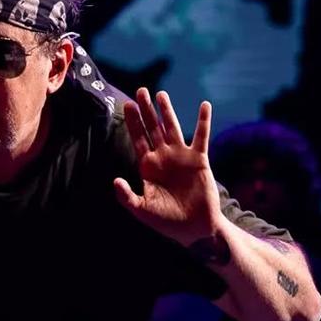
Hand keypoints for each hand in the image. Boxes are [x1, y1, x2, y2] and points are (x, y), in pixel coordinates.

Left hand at [114, 88, 220, 245]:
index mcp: (147, 166)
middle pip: (152, 128)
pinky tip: (204, 105)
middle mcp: (163, 157)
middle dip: (146, 110)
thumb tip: (115, 180)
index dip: (133, 121)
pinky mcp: (199, 160)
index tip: (127, 104)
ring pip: (173, 127)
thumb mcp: (142, 210)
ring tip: (161, 94)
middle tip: (141, 90)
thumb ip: (126, 196)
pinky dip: (203, 121)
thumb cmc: (167, 222)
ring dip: (167, 111)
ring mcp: (181, 156)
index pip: (138, 138)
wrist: (195, 229)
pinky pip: (201, 136)